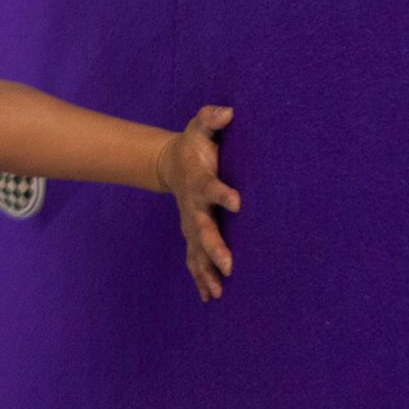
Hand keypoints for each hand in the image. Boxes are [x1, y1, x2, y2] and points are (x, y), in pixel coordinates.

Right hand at [156, 106, 241, 301]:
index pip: (212, 187)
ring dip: (206, 270)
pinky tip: (209, 297)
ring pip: (197, 249)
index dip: (223, 194)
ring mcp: (190, 222)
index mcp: (200, 181)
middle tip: (229, 264)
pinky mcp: (191, 233)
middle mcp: (193, 206)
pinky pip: (194, 258)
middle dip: (214, 246)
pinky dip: (199, 277)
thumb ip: (211, 119)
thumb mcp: (199, 128)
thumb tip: (228, 111)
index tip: (238, 202)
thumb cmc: (193, 146)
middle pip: (202, 228)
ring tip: (218, 291)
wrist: (170, 164)